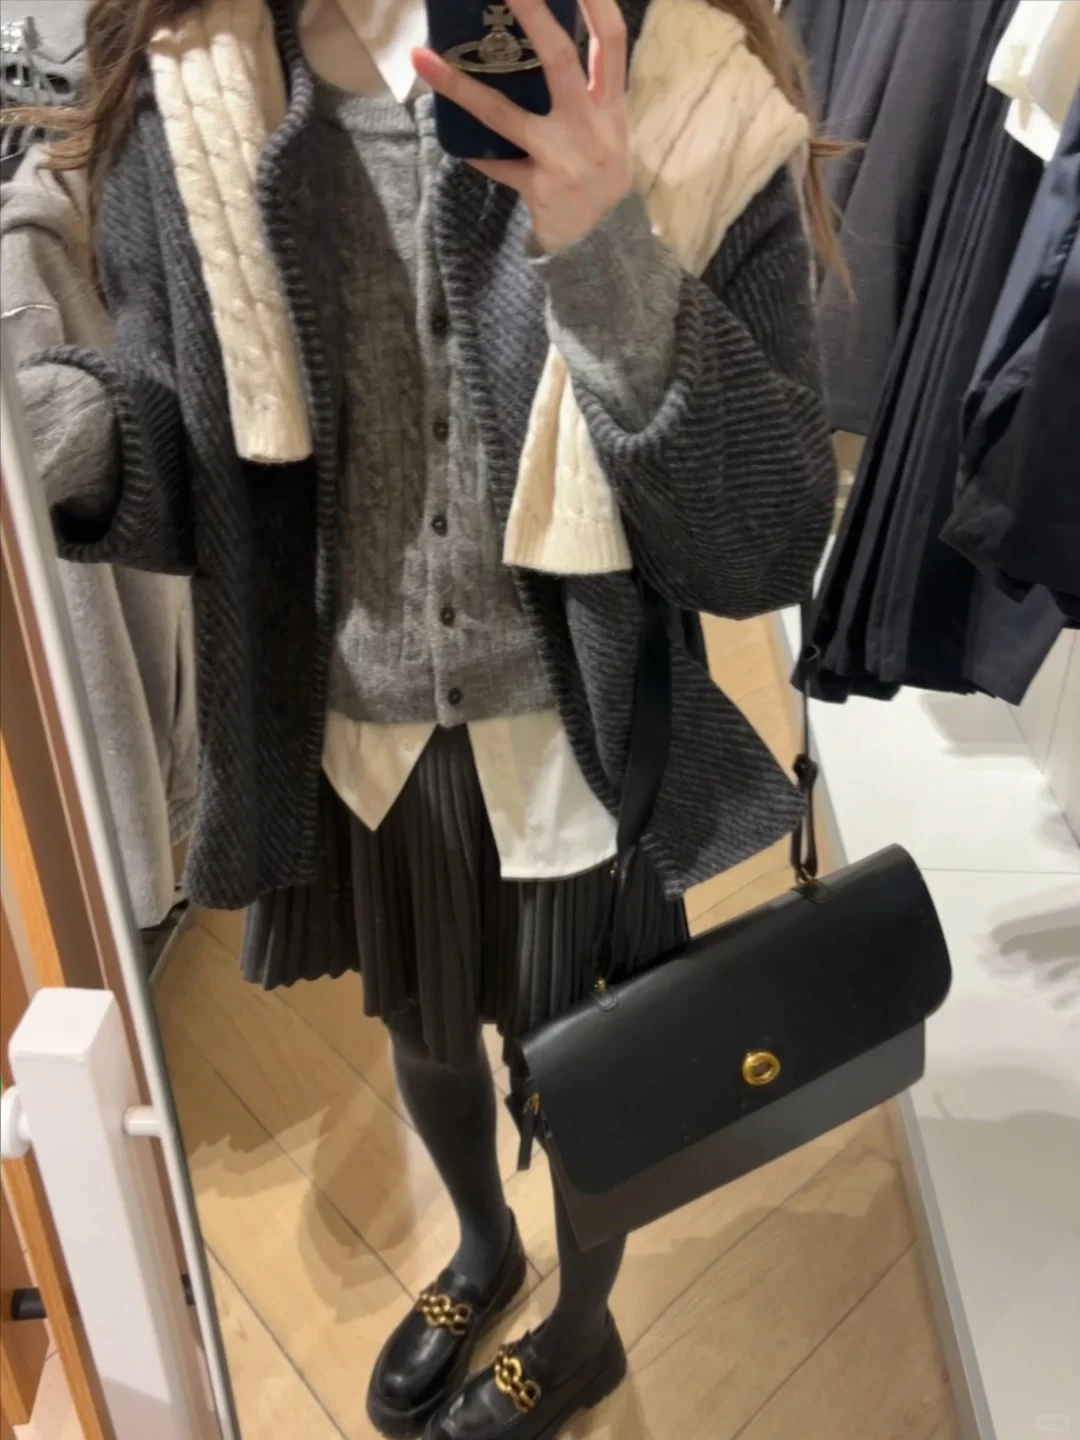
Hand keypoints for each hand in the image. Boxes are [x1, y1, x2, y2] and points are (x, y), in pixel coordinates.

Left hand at [412, 0, 631, 253]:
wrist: (600, 237)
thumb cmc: (599, 168)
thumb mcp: (608, 127)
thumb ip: (590, 88)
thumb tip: (546, 33)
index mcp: (611, 105)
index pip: (611, 42)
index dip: (596, 3)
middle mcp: (591, 127)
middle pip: (561, 60)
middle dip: (534, 14)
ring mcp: (563, 158)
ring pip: (504, 115)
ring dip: (460, 86)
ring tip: (422, 57)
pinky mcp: (539, 187)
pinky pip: (497, 164)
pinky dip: (478, 155)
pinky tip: (459, 147)